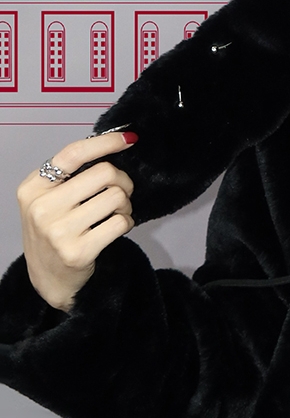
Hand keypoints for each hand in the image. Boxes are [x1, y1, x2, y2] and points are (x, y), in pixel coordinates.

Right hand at [16, 132, 137, 312]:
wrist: (48, 278)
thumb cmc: (54, 232)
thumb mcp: (48, 200)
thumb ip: (71, 176)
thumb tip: (113, 145)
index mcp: (33, 188)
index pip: (73, 154)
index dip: (105, 143)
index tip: (128, 139)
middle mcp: (42, 208)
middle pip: (104, 173)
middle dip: (122, 181)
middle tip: (121, 193)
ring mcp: (59, 232)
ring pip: (117, 197)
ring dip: (125, 205)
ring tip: (115, 214)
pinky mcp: (78, 252)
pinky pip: (120, 223)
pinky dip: (126, 223)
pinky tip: (115, 229)